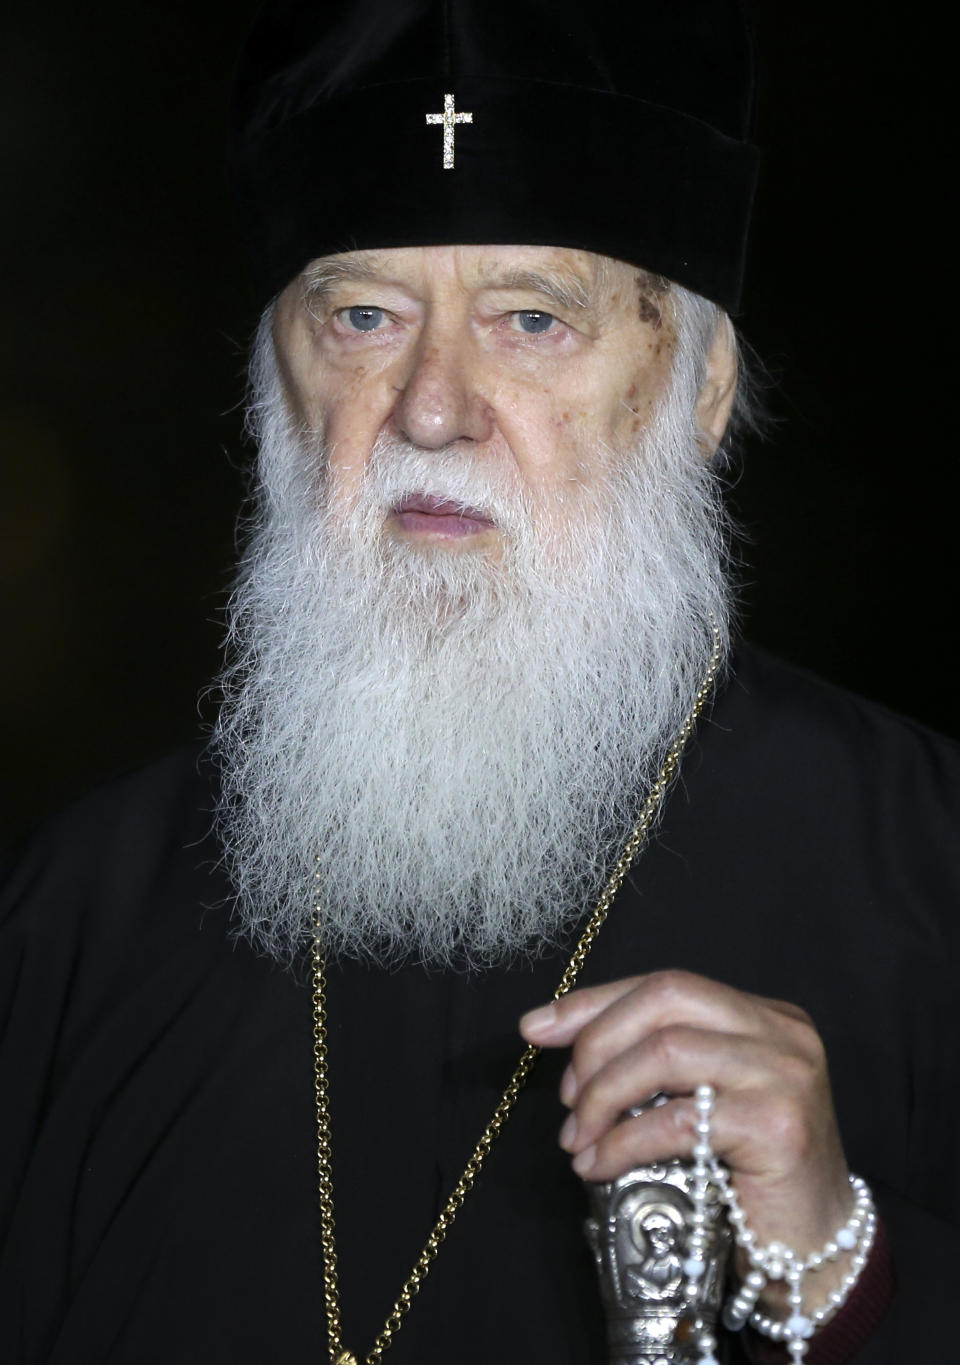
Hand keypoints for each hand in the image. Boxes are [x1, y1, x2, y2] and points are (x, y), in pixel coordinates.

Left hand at [520, 970, 853, 1302]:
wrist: (817, 1256)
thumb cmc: (748, 1179)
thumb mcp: (700, 1101)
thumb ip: (652, 1064)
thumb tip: (555, 1034)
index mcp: (763, 1017)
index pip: (666, 986)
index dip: (594, 1002)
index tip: (537, 1027)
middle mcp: (781, 1033)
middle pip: (666, 999)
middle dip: (598, 1043)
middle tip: (566, 1099)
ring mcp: (786, 1075)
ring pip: (666, 1052)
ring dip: (603, 1096)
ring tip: (577, 1138)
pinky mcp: (780, 1127)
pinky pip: (679, 1119)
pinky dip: (623, 1140)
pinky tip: (599, 1164)